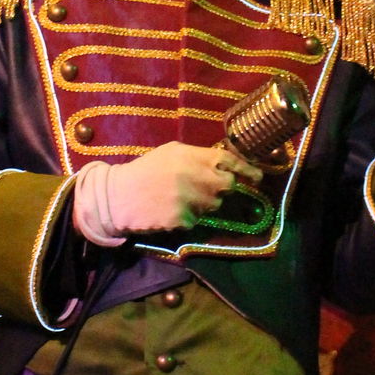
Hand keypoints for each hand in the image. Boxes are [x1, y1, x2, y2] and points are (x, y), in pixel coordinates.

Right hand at [74, 141, 263, 240]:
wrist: (117, 196)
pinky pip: (197, 220)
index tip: (258, 177)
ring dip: (203, 204)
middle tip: (207, 190)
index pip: (228, 160)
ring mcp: (188, 198)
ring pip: (213, 205)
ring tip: (180, 198)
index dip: (247, 168)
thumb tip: (224, 163)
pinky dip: (188, 218)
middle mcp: (193, 175)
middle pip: (226, 185)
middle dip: (222, 188)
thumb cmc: (144, 171)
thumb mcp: (170, 153)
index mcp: (190, 155)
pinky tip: (170, 211)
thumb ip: (197, 156)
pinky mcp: (181, 218)